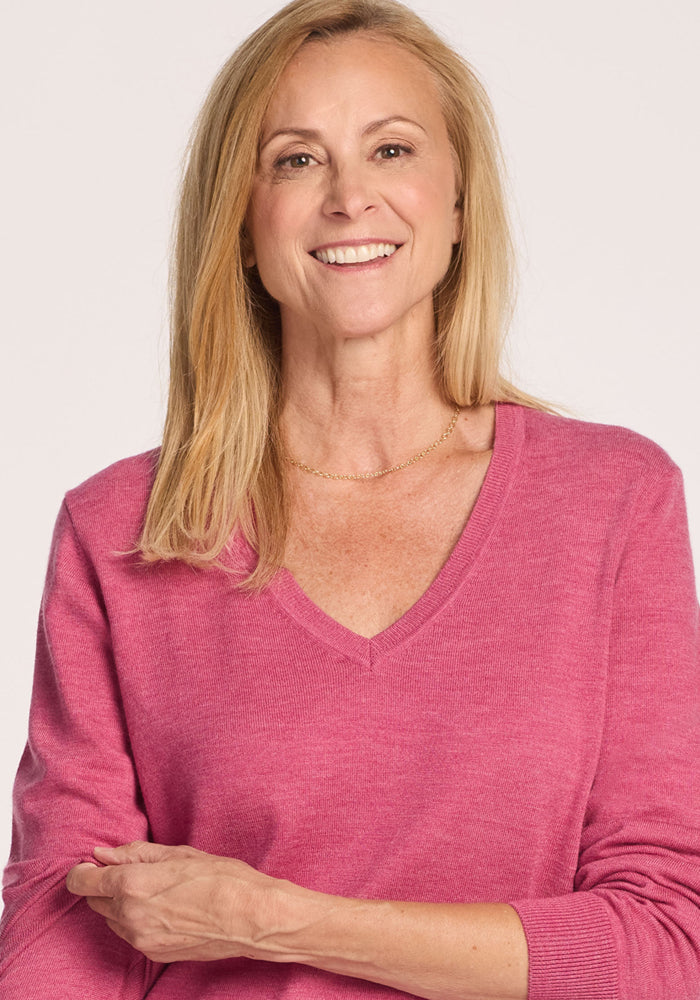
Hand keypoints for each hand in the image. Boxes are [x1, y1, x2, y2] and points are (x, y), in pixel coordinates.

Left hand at [66, 841, 291, 962]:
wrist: (251, 917)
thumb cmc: (222, 878)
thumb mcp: (178, 854)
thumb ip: (134, 853)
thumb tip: (103, 854)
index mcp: (133, 885)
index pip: (83, 881)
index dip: (83, 870)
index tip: (92, 863)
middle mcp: (130, 916)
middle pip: (94, 902)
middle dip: (104, 886)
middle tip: (132, 871)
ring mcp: (141, 939)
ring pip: (112, 919)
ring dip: (120, 904)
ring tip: (154, 889)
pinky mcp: (154, 954)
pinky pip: (132, 934)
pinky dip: (137, 920)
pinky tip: (164, 907)